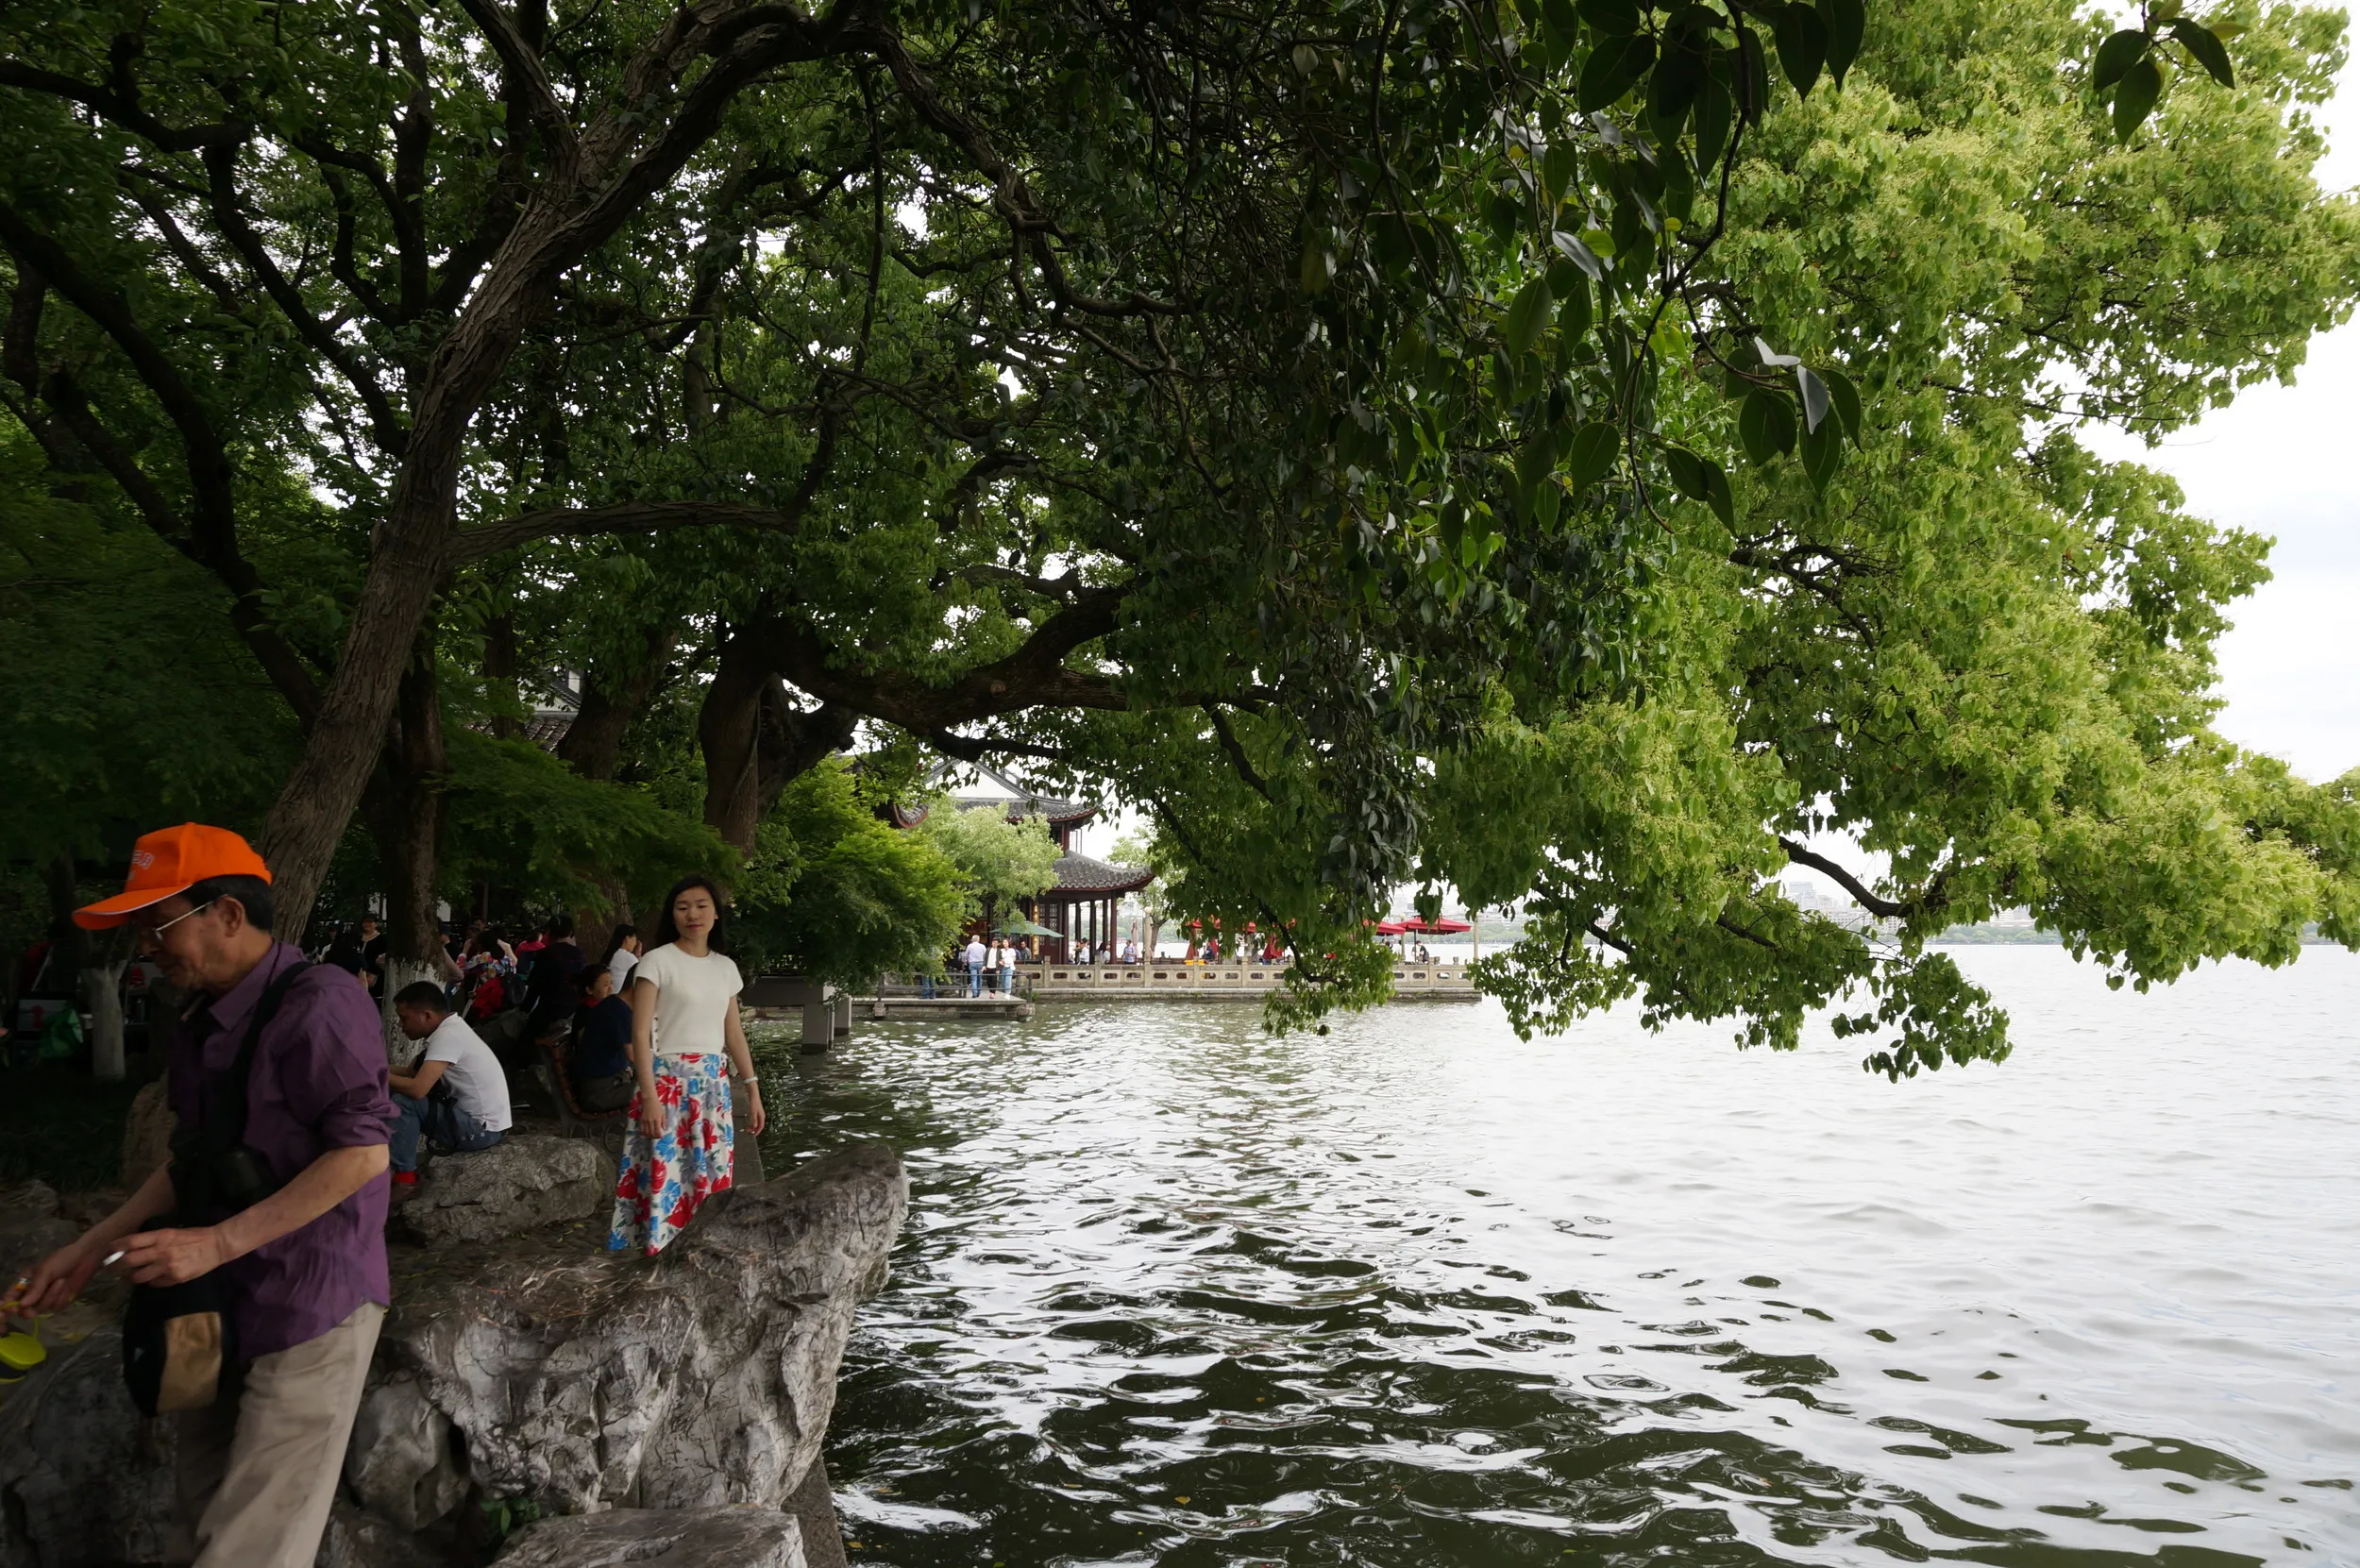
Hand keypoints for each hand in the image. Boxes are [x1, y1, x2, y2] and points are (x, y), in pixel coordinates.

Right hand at [11, 1237, 103, 1323]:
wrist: (86, 1258)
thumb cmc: (62, 1260)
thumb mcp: (45, 1270)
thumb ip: (35, 1287)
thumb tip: (22, 1305)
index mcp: (24, 1283)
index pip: (10, 1298)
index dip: (9, 1306)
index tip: (13, 1310)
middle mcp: (32, 1293)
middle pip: (25, 1310)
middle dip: (30, 1309)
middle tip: (33, 1311)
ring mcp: (46, 1299)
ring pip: (41, 1309)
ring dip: (51, 1296)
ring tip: (61, 1281)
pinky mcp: (59, 1302)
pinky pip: (56, 1308)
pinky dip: (61, 1298)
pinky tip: (67, 1287)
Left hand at [114, 1227, 232, 1288]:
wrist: (216, 1245)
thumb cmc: (193, 1236)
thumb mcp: (172, 1232)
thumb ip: (152, 1240)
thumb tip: (130, 1248)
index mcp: (161, 1236)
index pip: (130, 1242)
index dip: (115, 1247)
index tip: (108, 1250)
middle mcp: (161, 1251)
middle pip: (128, 1261)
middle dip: (115, 1265)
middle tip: (110, 1267)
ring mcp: (167, 1267)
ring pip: (137, 1277)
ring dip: (130, 1277)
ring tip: (129, 1275)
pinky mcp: (174, 1278)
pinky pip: (153, 1283)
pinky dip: (149, 1281)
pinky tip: (152, 1277)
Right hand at [636, 1096, 664, 1136]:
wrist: (649, 1100)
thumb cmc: (657, 1106)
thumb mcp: (663, 1113)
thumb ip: (663, 1122)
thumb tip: (664, 1129)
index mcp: (657, 1120)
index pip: (657, 1131)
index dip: (659, 1136)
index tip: (661, 1137)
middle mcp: (651, 1122)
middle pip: (652, 1133)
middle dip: (655, 1137)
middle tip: (657, 1137)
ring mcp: (645, 1121)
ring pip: (646, 1132)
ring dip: (649, 1136)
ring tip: (652, 1136)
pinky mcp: (642, 1120)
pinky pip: (642, 1129)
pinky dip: (644, 1133)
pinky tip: (647, 1133)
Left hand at [741, 1081, 765, 1136]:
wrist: (754, 1095)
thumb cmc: (754, 1103)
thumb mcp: (753, 1112)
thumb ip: (754, 1120)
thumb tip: (754, 1127)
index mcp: (762, 1117)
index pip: (761, 1126)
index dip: (757, 1131)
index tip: (753, 1135)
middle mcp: (761, 1116)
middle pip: (759, 1125)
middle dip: (754, 1130)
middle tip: (748, 1132)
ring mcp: (759, 1114)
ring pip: (757, 1123)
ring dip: (753, 1126)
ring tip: (747, 1129)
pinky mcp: (757, 1112)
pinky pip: (755, 1120)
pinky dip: (752, 1123)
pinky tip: (749, 1123)